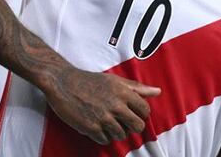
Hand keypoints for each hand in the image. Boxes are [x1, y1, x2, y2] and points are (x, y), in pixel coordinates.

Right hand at [41, 67, 160, 144]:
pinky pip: (105, 140)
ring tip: (109, 124)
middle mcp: (116, 106)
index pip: (145, 110)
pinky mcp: (91, 128)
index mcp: (124, 92)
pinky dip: (103, 136)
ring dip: (117, 132)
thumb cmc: (89, 80)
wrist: (63, 83)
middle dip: (133, 127)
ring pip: (122, 135)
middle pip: (137, 126)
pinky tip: (98, 128)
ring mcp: (104, 118)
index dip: (141, 114)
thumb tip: (157, 92)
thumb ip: (137, 88)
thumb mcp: (115, 80)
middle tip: (125, 123)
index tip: (134, 114)